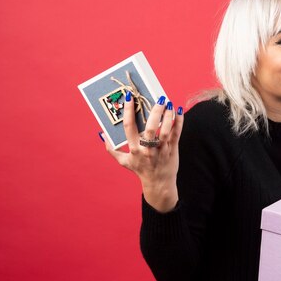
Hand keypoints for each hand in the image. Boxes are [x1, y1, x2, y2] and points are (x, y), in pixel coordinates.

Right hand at [103, 91, 183, 212]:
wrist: (158, 183)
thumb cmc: (141, 170)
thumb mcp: (124, 161)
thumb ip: (112, 149)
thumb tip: (102, 135)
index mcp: (134, 148)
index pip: (129, 127)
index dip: (129, 111)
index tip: (129, 97)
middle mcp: (147, 149)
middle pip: (150, 128)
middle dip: (155, 112)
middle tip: (158, 99)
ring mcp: (161, 149)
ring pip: (165, 131)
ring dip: (168, 116)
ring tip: (169, 103)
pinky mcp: (172, 150)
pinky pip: (176, 134)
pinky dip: (179, 122)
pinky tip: (178, 112)